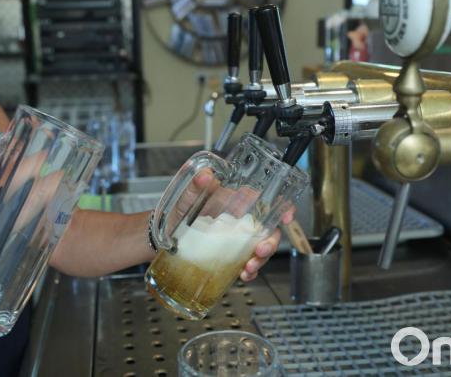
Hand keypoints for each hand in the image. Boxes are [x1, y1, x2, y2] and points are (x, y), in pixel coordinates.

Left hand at [168, 169, 293, 281]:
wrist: (162, 238)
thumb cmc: (176, 213)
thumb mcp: (184, 198)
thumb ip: (195, 186)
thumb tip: (205, 175)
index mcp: (234, 202)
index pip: (265, 200)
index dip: (283, 207)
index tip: (288, 216)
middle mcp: (239, 221)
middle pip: (268, 230)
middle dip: (271, 242)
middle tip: (260, 251)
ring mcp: (236, 240)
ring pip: (260, 249)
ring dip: (260, 260)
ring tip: (248, 268)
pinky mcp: (230, 256)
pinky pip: (248, 264)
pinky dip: (249, 271)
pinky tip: (243, 275)